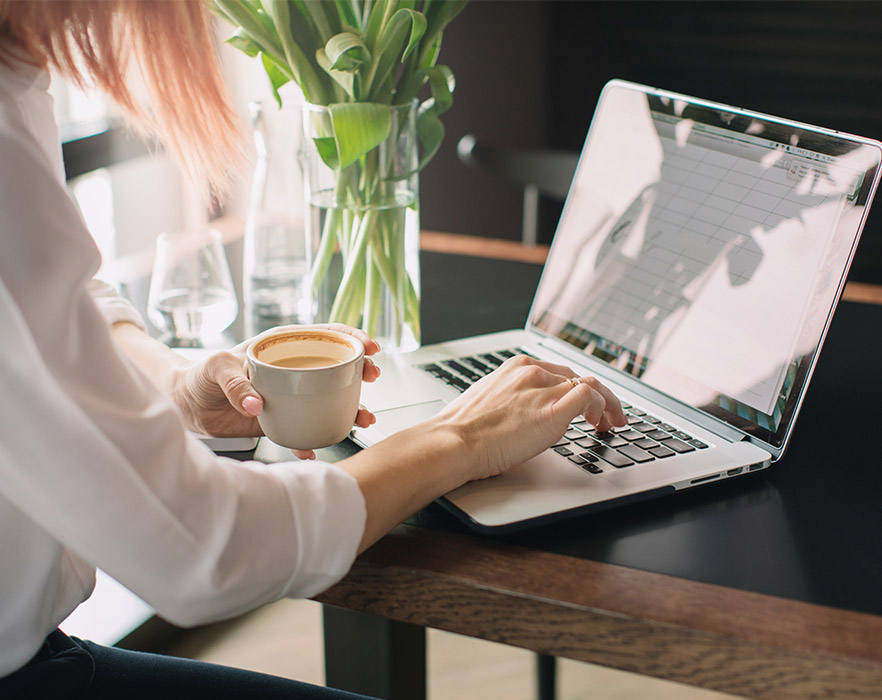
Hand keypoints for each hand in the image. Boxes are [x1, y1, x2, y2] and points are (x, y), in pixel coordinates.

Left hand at [170, 324, 381, 451]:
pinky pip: (305, 429)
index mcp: (282, 346)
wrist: (187, 406)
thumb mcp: (216, 367)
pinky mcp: (283, 419)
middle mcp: (293, 369)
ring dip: (350, 408)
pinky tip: (319, 446)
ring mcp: (292, 395)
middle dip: (361, 371)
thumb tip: (258, 404)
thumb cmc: (200, 375)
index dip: (351, 337)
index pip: (325, 334)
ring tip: (363, 417)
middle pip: (337, 366)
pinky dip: (315, 439)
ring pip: (330, 399)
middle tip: (373, 378)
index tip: (369, 347)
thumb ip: (235, 382)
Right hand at [435, 354, 626, 480]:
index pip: (559, 372)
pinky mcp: (553, 411)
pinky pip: (591, 398)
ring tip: (612, 422)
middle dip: (597, 397)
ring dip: (608, 404)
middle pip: (579, 378)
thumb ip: (512, 398)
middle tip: (605, 416)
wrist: (454, 441)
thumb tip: (523, 414)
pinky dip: (604, 407)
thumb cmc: (462, 430)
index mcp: (517, 367)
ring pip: (592, 386)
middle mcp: (533, 372)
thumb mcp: (489, 401)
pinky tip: (603, 422)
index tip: (584, 404)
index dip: (576, 388)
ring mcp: (544, 389)